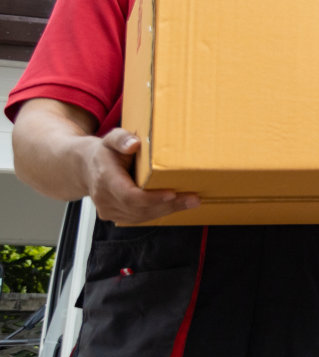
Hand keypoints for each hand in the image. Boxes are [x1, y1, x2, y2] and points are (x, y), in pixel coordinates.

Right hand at [82, 129, 199, 224]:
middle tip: (193, 199)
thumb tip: (134, 144)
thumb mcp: (111, 138)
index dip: (151, 198)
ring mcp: (108, 210)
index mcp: (104, 178)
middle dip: (168, 205)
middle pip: (139, 208)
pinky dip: (158, 212)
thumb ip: (121, 139)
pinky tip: (176, 205)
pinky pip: (139, 218)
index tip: (172, 193)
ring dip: (167, 210)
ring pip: (141, 216)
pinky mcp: (115, 215)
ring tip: (191, 202)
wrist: (86, 168)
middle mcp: (104, 198)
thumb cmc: (104, 152)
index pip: (129, 195)